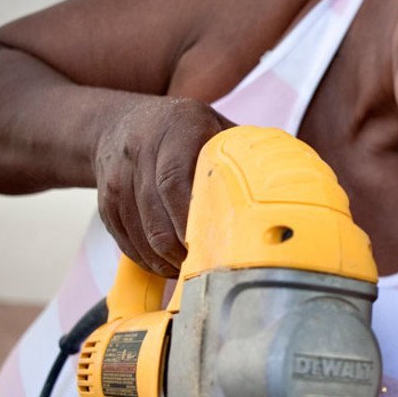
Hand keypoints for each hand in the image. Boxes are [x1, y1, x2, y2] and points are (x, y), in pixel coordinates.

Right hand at [93, 97, 232, 277]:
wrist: (119, 124)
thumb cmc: (184, 130)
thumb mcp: (215, 126)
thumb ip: (245, 152)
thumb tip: (292, 186)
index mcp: (177, 129)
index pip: (175, 180)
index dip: (192, 219)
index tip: (216, 242)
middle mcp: (141, 152)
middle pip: (159, 218)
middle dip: (186, 251)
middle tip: (213, 267)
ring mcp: (117, 180)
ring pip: (142, 237)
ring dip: (170, 263)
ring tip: (196, 272)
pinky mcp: (105, 206)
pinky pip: (128, 244)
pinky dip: (151, 262)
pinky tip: (172, 266)